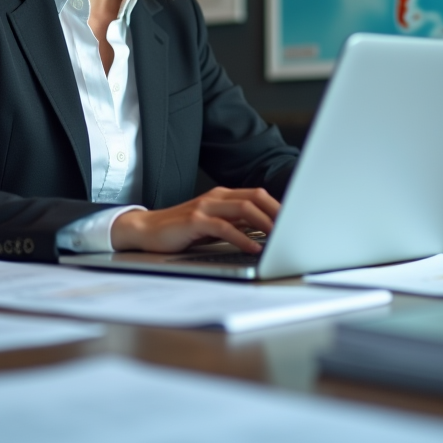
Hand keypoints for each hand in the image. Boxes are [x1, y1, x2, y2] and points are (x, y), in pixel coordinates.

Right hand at [110, 187, 280, 253]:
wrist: (146, 230)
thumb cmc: (181, 230)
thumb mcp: (212, 224)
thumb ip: (235, 224)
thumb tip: (265, 231)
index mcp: (222, 195)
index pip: (257, 195)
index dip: (278, 205)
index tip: (295, 220)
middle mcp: (216, 197)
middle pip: (255, 197)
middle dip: (277, 212)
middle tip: (294, 228)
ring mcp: (205, 206)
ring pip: (243, 208)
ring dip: (265, 223)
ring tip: (279, 238)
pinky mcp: (195, 221)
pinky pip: (224, 227)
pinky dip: (242, 238)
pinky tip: (253, 248)